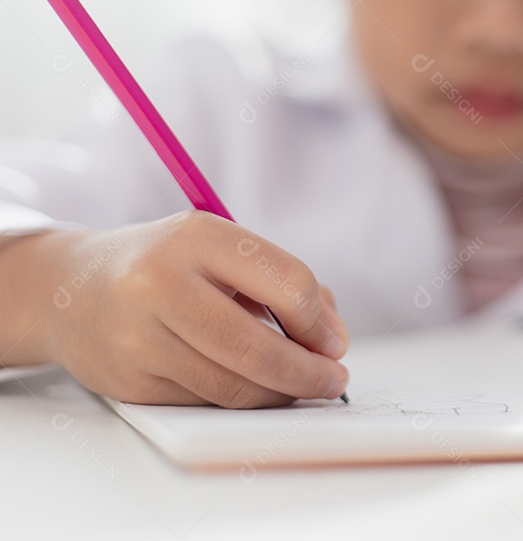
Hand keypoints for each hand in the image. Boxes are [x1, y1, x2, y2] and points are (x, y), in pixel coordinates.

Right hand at [33, 211, 349, 406]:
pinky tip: (252, 388)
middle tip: (333, 380)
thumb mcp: (222, 250)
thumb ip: (283, 283)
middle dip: (309, 373)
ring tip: (301, 386)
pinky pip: (205, 403)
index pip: (288, 283)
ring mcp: (139, 337)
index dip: (321, 322)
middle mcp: (161, 283)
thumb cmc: (166, 266)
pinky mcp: (129, 382)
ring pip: (234, 387)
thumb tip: (333, 338)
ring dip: (280, 394)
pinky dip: (239, 401)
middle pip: (259, 348)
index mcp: (198, 237)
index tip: (334, 341)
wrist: (69, 288)